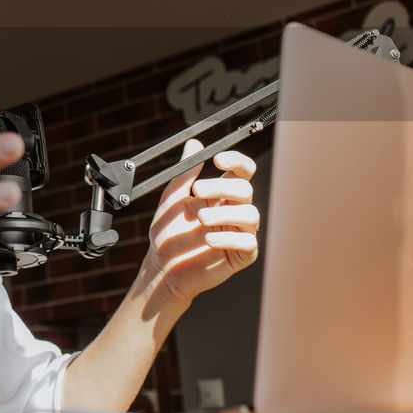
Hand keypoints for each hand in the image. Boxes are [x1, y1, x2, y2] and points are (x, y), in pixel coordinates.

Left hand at [138, 138, 259, 305]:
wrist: (161, 268)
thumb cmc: (168, 234)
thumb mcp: (172, 200)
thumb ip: (185, 173)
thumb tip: (194, 144)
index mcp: (221, 195)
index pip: (242, 172)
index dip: (236, 161)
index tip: (218, 159)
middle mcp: (234, 212)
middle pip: (245, 190)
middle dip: (222, 187)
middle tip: (197, 192)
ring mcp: (239, 233)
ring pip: (250, 215)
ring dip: (224, 213)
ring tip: (200, 219)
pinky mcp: (241, 256)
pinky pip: (248, 242)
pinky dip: (228, 238)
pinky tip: (207, 239)